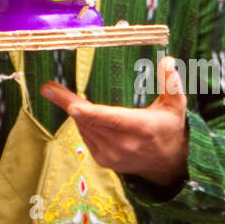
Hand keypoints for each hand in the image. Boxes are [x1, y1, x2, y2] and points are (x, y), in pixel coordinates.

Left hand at [41, 53, 188, 187]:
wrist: (167, 163)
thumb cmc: (169, 127)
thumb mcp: (176, 105)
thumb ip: (171, 83)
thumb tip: (166, 60)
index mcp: (142, 128)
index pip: (113, 120)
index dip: (91, 114)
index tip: (72, 105)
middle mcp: (125, 144)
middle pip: (91, 122)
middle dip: (68, 103)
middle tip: (49, 88)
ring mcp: (112, 155)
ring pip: (85, 128)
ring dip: (73, 111)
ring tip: (58, 93)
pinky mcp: (103, 160)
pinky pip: (86, 136)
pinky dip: (81, 123)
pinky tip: (81, 112)